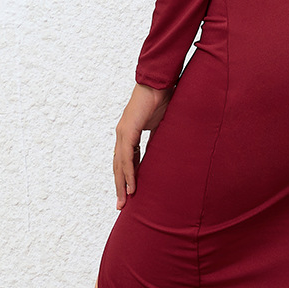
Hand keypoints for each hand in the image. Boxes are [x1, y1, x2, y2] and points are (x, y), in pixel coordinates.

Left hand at [114, 82, 175, 209]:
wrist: (158, 82)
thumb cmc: (163, 98)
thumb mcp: (163, 123)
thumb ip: (161, 136)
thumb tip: (169, 147)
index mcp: (130, 133)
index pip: (126, 160)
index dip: (127, 176)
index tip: (130, 192)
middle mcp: (123, 134)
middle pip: (119, 166)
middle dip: (120, 186)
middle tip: (121, 205)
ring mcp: (123, 133)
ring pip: (120, 165)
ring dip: (122, 184)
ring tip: (124, 201)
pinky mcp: (128, 131)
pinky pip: (127, 157)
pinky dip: (129, 172)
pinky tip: (131, 186)